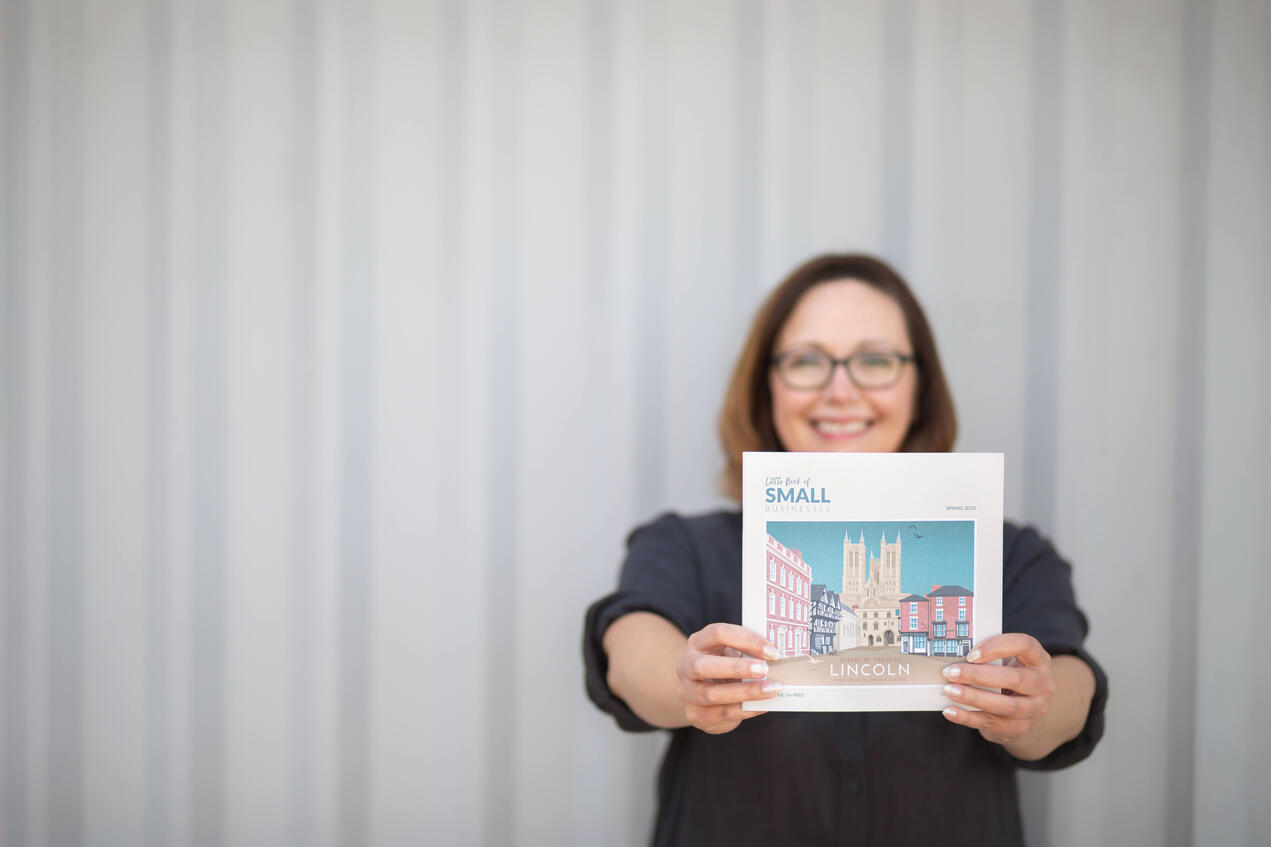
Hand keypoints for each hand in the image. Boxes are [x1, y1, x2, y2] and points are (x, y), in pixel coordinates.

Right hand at [676, 623, 781, 734]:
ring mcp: (687, 692)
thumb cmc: (724, 665)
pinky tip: (764, 705)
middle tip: (765, 670)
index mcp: (698, 642)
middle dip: (737, 668)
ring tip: (771, 690)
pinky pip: (722, 714)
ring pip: (712, 694)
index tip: (772, 651)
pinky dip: (746, 709)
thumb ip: (749, 651)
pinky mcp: (695, 714)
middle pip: (704, 666)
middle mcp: (686, 665)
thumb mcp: (731, 652)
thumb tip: (779, 657)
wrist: (701, 691)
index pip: (718, 634)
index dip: (746, 640)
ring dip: (745, 692)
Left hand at [939, 633, 1055, 746]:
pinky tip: (950, 711)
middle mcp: (1042, 685)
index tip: (971, 654)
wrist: (1027, 709)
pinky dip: (968, 717)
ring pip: (1006, 706)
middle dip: (978, 675)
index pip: (1025, 645)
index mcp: (1039, 660)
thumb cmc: (1010, 675)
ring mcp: (1035, 709)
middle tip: (951, 672)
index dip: (997, 647)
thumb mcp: (1008, 660)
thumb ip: (990, 656)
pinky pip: (993, 724)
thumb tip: (954, 655)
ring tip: (950, 690)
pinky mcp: (1020, 728)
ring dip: (974, 697)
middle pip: (1014, 678)